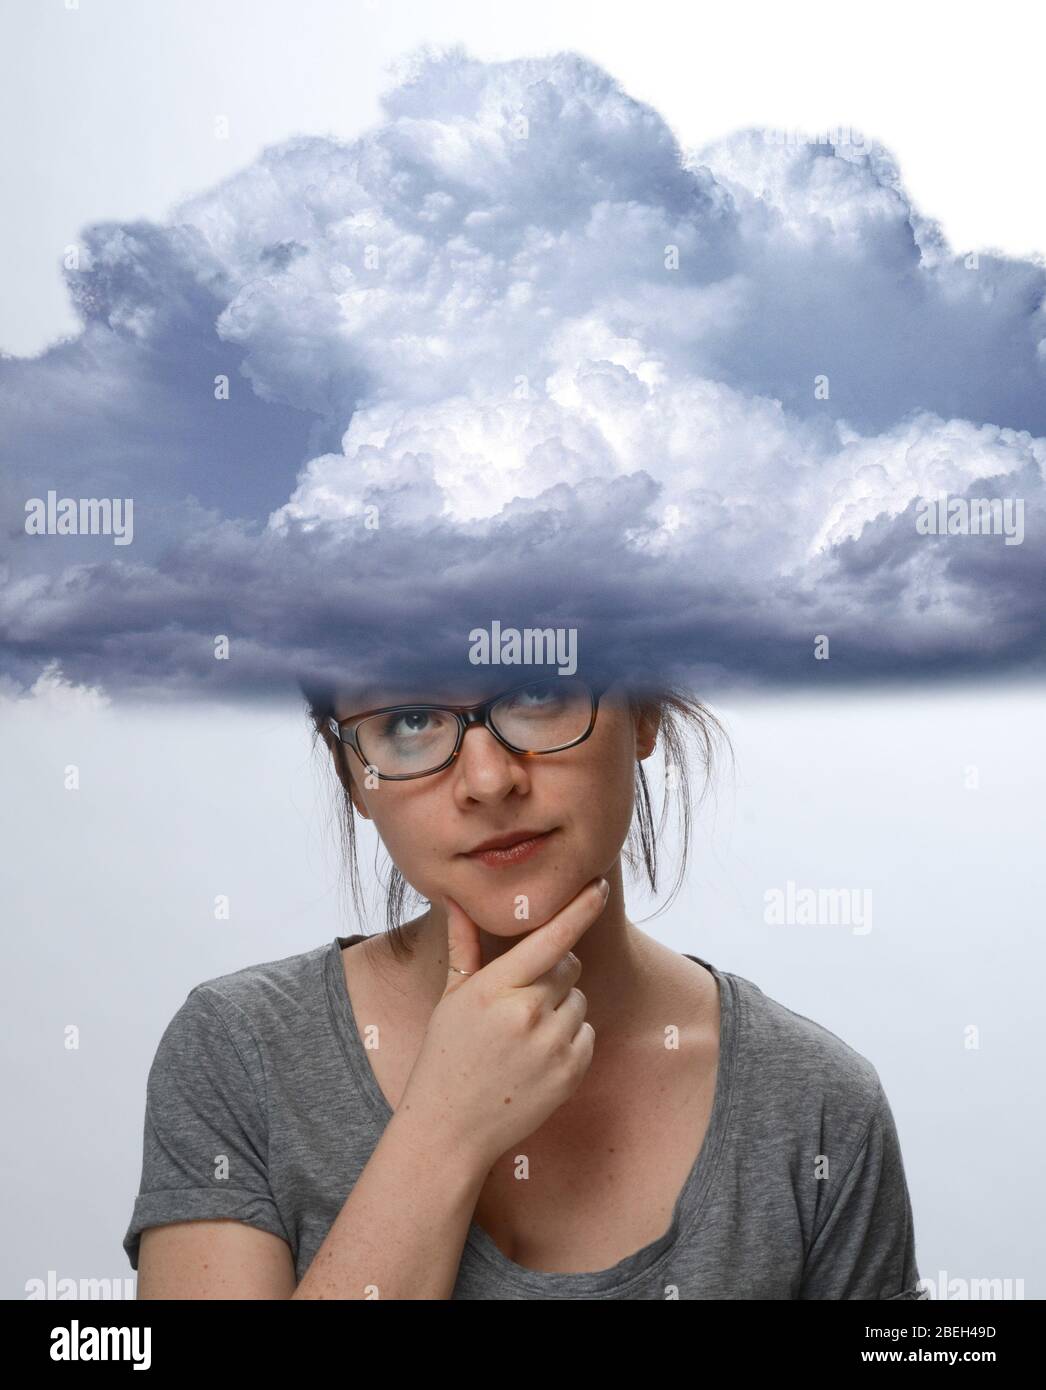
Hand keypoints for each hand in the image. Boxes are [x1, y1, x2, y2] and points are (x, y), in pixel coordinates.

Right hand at [397, 877, 607, 1171]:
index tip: (598, 886)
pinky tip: (538, 1056)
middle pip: (568, 967)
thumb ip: (463, 947)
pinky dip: (571, 1039)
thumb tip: (456, 901)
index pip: (549, 939)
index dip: (578, 909)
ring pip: (579, 1001)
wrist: (451, 1129)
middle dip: (553, 974)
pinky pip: (588, 1034)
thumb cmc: (446, 1056)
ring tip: (525, 1035)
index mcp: (494, 989)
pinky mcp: (570, 1073)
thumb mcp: (450, 998)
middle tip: (521, 999)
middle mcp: (527, 1014)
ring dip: (561, 1009)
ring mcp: (552, 1046)